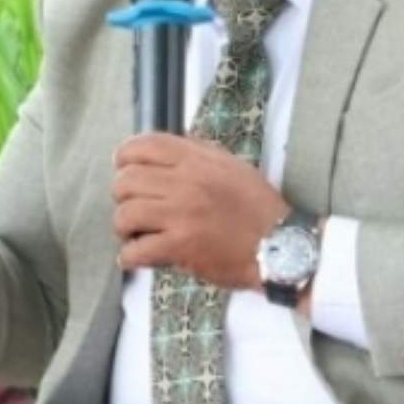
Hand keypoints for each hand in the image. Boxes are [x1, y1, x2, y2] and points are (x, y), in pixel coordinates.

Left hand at [112, 133, 287, 288]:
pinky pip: (135, 250)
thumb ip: (197, 156)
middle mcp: (185, 182)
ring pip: (125, 214)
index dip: (124, 158)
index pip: (142, 145)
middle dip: (123, 198)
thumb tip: (160, 154)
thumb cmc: (258, 207)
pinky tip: (137, 258)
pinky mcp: (180, 246)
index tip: (126, 172)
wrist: (280, 246)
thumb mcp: (231, 167)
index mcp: (197, 159)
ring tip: (136, 235)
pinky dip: (130, 257)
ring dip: (124, 228)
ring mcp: (181, 214)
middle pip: (125, 181)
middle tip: (134, 210)